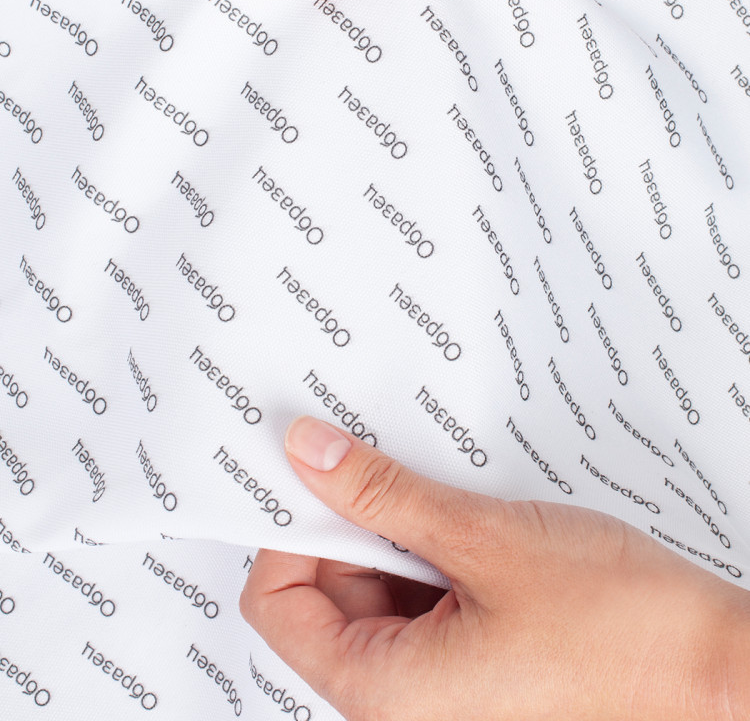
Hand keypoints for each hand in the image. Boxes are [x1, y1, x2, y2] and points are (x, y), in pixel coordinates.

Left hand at [240, 416, 749, 720]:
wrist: (714, 667)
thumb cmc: (617, 624)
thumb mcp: (482, 538)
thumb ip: (381, 495)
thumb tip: (307, 454)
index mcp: (384, 691)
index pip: (278, 604)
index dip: (288, 531)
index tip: (316, 470)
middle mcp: (403, 703)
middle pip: (327, 594)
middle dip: (350, 523)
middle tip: (387, 464)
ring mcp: (442, 687)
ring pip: (378, 593)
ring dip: (398, 534)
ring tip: (449, 499)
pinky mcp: (474, 664)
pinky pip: (423, 601)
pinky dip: (431, 554)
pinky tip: (469, 523)